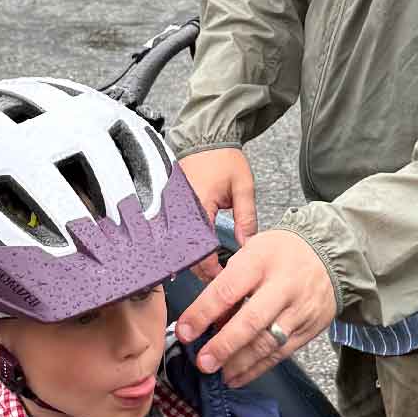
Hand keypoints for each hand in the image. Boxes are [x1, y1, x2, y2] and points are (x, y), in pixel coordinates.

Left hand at [172, 229, 335, 386]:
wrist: (329, 255)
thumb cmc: (279, 254)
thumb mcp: (251, 253)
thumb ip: (229, 285)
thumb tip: (206, 323)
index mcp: (261, 260)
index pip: (227, 290)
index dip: (202, 314)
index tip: (184, 332)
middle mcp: (283, 285)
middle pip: (251, 321)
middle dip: (224, 346)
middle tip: (203, 362)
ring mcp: (300, 309)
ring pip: (268, 343)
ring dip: (240, 363)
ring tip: (220, 373)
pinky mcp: (310, 328)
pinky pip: (281, 353)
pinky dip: (258, 368)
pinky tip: (239, 376)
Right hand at [177, 148, 255, 281]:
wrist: (205, 137)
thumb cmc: (223, 157)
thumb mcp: (243, 187)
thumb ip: (246, 218)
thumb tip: (247, 245)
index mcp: (197, 206)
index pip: (200, 250)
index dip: (211, 269)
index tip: (223, 278)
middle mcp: (179, 209)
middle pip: (185, 252)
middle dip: (200, 269)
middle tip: (217, 279)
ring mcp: (171, 207)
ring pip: (178, 244)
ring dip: (192, 258)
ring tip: (209, 268)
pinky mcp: (170, 205)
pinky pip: (174, 231)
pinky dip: (185, 244)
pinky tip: (196, 251)